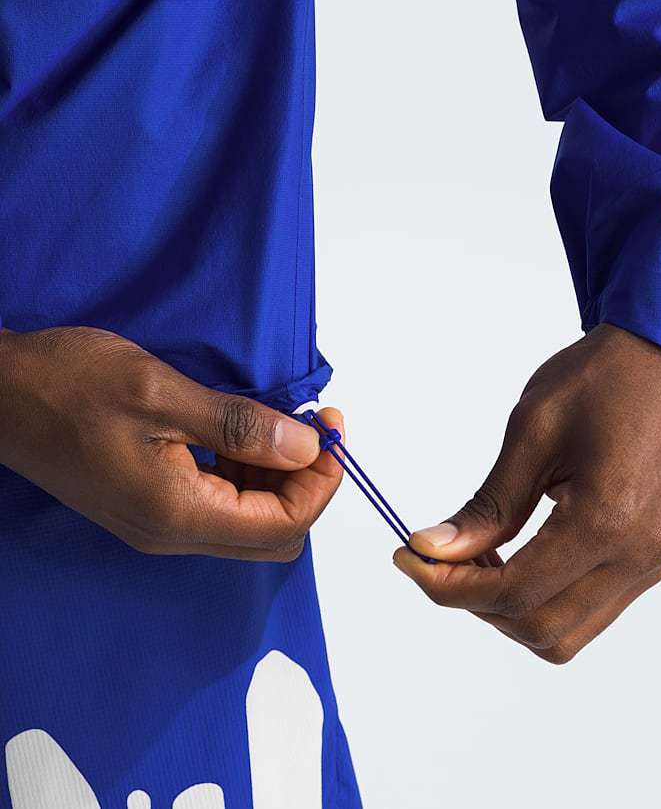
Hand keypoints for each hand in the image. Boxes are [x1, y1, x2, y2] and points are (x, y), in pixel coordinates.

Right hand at [0, 326, 342, 559]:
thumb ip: (240, 427)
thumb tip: (306, 448)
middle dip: (305, 484)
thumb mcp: (162, 393)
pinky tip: (245, 436)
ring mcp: (159, 525)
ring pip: (249, 524)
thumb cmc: (69, 385)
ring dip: (278, 479)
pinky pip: (220, 508)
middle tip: (312, 427)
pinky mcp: (150, 507)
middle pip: (273, 535)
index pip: (283, 525)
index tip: (331, 429)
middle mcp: (172, 533)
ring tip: (280, 424)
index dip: (321, 482)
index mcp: (178, 512)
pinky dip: (247, 477)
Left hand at [394, 324, 660, 662]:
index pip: (515, 592)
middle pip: (540, 629)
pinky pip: (590, 609)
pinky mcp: (654, 557)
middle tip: (438, 558)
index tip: (409, 559)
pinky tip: (515, 556)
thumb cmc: (601, 380)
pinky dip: (542, 598)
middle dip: (476, 603)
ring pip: (566, 633)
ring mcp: (653, 562)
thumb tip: (433, 550)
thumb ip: (488, 504)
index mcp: (607, 519)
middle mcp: (638, 556)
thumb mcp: (532, 432)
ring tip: (477, 557)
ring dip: (510, 609)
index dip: (450, 587)